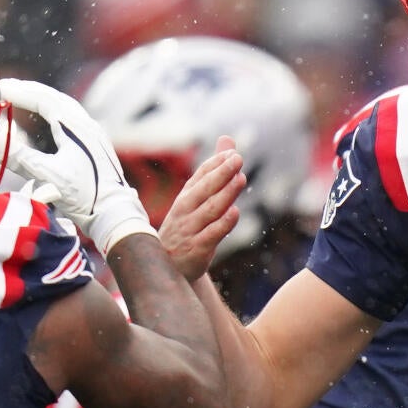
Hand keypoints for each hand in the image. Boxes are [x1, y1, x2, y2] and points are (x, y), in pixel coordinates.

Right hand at [0, 79, 154, 254]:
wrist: (115, 214)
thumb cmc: (85, 195)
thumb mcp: (48, 176)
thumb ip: (19, 157)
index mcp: (76, 127)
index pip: (44, 99)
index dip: (21, 92)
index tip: (1, 89)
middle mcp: (87, 125)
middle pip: (56, 99)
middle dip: (31, 92)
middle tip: (9, 88)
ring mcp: (94, 134)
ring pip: (66, 108)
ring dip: (44, 101)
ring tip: (26, 99)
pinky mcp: (96, 146)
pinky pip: (73, 119)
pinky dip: (56, 114)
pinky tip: (50, 122)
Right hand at [159, 142, 245, 281]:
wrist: (167, 266)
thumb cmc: (186, 226)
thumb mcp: (196, 198)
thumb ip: (214, 170)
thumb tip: (228, 141)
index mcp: (186, 196)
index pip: (200, 175)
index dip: (215, 164)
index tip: (231, 153)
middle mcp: (186, 210)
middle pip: (204, 189)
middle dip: (221, 173)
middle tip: (237, 159)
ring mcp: (190, 229)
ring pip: (210, 209)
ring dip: (225, 194)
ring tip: (240, 179)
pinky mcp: (197, 249)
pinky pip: (211, 235)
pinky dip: (222, 224)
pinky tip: (234, 212)